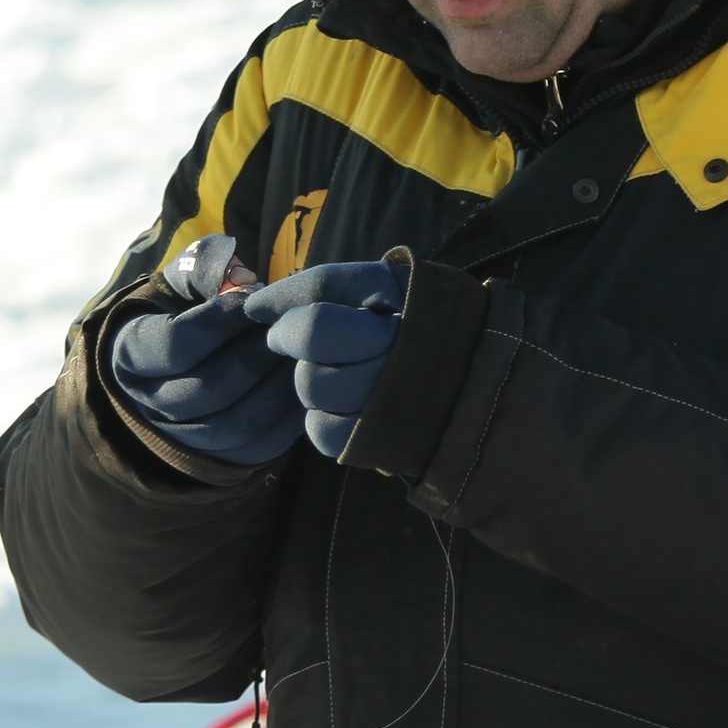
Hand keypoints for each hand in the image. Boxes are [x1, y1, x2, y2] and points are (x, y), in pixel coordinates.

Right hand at [107, 295, 302, 468]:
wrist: (180, 358)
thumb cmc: (184, 307)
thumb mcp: (181, 280)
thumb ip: (203, 269)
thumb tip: (240, 277)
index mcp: (131, 355)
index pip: (175, 346)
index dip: (219, 321)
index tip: (253, 297)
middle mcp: (149, 403)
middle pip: (206, 390)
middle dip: (254, 356)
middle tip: (288, 328)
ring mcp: (182, 438)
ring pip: (233, 425)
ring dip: (275, 387)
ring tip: (301, 355)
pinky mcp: (218, 457)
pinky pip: (257, 448)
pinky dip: (288, 418)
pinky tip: (304, 384)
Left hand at [244, 258, 405, 460]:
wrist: (471, 371)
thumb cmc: (416, 315)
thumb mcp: (382, 283)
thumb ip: (322, 284)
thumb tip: (256, 306)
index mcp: (399, 326)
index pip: (315, 329)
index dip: (289, 327)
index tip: (286, 324)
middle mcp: (395, 377)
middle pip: (310, 377)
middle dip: (302, 358)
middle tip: (315, 348)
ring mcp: (388, 416)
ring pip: (314, 402)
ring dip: (313, 383)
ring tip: (337, 370)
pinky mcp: (378, 444)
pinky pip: (323, 434)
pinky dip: (321, 417)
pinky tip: (341, 401)